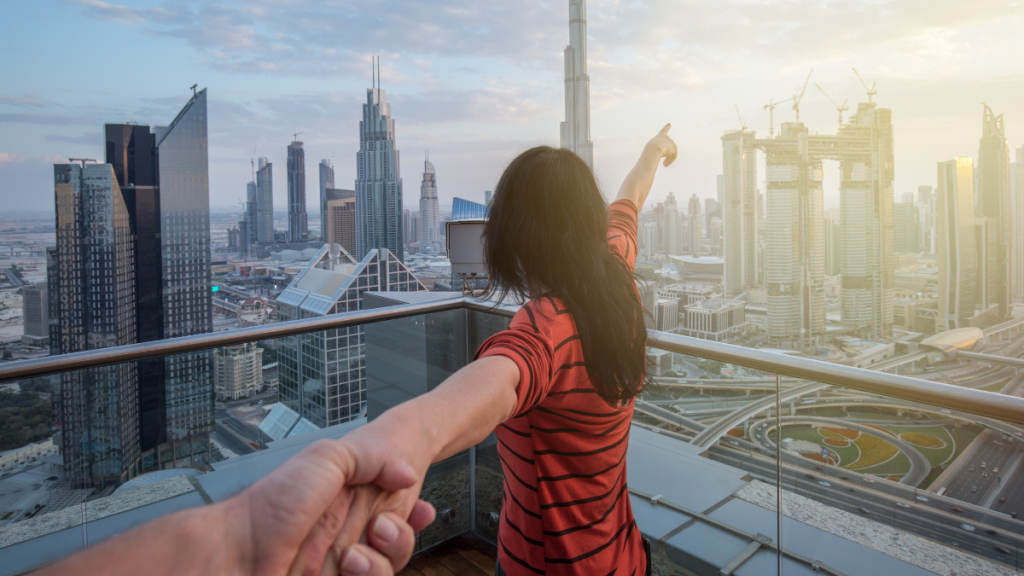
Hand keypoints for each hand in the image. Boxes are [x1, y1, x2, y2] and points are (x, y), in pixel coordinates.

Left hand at [222, 437, 435, 575]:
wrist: (234, 553)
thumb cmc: (270, 506)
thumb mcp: (326, 458)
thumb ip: (371, 457)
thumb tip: (406, 473)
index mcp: (343, 504)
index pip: (390, 509)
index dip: (411, 513)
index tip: (423, 510)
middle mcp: (342, 536)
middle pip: (395, 544)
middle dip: (402, 536)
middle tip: (382, 528)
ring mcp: (336, 568)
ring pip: (384, 570)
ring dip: (384, 562)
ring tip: (356, 555)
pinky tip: (354, 568)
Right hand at [644, 123, 677, 166]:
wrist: (654, 149)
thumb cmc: (649, 150)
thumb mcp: (649, 149)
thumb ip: (653, 151)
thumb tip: (655, 158)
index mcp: (660, 136)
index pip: (664, 130)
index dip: (667, 127)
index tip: (669, 124)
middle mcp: (667, 138)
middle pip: (668, 144)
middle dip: (666, 152)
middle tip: (662, 160)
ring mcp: (672, 143)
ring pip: (671, 151)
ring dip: (668, 158)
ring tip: (664, 164)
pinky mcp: (674, 149)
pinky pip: (673, 156)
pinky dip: (670, 161)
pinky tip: (665, 165)